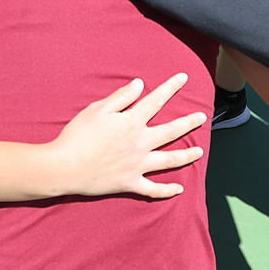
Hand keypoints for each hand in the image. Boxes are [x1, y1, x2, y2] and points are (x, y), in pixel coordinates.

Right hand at [48, 74, 205, 198]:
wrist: (65, 167)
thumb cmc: (78, 135)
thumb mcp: (97, 109)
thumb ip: (121, 97)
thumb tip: (140, 84)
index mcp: (132, 122)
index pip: (156, 101)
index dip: (171, 87)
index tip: (184, 78)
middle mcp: (140, 143)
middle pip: (170, 131)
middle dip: (188, 123)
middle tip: (202, 117)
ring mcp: (137, 165)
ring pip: (169, 160)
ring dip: (186, 155)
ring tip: (199, 151)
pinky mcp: (130, 183)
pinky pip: (153, 189)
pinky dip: (167, 191)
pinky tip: (179, 189)